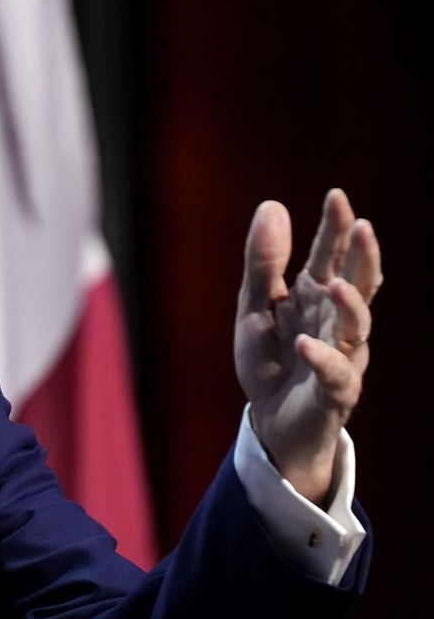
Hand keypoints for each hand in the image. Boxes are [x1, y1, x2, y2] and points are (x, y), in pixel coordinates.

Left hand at [235, 189, 380, 505]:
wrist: (270, 422)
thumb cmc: (270, 359)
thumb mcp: (255, 305)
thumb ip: (263, 262)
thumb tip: (272, 205)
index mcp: (316, 297)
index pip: (330, 256)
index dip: (335, 227)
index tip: (336, 195)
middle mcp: (335, 322)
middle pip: (356, 284)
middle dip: (361, 256)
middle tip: (363, 226)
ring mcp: (340, 355)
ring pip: (355, 327)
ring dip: (349, 305)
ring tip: (337, 284)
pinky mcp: (333, 392)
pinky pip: (333, 374)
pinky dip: (320, 358)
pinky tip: (304, 343)